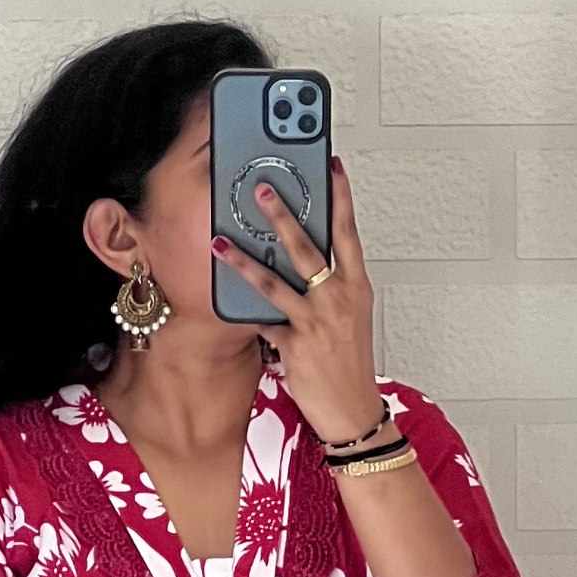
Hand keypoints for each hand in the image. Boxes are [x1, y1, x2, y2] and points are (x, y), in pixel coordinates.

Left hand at [213, 155, 386, 447]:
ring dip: (244, 260)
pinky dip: (244, 310)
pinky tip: (221, 295)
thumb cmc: (350, 362)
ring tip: (220, 240)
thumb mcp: (351, 315)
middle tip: (261, 187)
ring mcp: (315, 322)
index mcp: (355, 285)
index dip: (340, 197)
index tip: (332, 165)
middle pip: (307, 247)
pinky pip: (263, 322)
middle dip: (282, 214)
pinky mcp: (294, 346)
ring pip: (275, 282)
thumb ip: (334, 283)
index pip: (348, 232)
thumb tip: (312, 255)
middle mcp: (336, 298)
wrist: (353, 410)